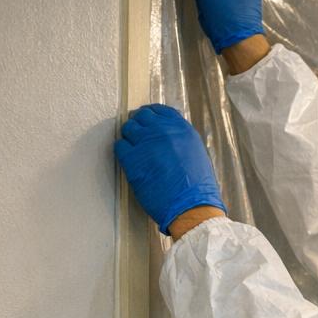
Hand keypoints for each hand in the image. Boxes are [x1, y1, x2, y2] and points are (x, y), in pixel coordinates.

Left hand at [114, 105, 225, 234]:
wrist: (191, 207)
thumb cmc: (198, 187)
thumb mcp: (196, 154)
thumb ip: (180, 140)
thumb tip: (166, 136)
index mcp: (182, 129)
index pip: (160, 110)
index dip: (151, 115)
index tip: (148, 122)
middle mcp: (163, 130)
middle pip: (142, 116)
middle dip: (139, 124)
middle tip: (139, 136)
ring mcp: (146, 142)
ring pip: (128, 128)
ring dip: (130, 137)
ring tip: (135, 150)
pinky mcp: (132, 158)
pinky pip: (120, 145)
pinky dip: (123, 151)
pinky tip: (131, 161)